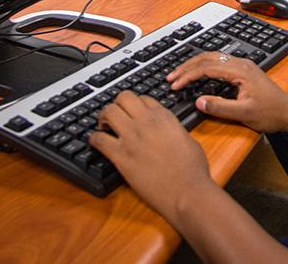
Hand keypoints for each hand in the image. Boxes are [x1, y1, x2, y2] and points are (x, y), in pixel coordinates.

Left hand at [90, 92, 212, 220]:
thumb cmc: (193, 169)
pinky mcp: (121, 156)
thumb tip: (167, 131)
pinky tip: (96, 143)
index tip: (132, 113)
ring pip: (109, 112)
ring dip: (104, 117)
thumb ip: (173, 129)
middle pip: (123, 97)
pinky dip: (94, 139)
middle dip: (117, 104)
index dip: (136, 105)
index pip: (143, 98)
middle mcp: (146, 122)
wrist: (187, 191)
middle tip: (114, 115)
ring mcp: (132, 137)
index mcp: (164, 117)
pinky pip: (99, 139)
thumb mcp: (187, 138)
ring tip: (104, 126)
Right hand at [167, 52, 287, 133]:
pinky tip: (197, 74)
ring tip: (179, 75)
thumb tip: (199, 101)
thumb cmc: (270, 113)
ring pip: (213, 58)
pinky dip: (204, 66)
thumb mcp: (244, 114)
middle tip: (171, 77)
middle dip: (187, 66)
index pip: (207, 67)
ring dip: (194, 65)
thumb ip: (220, 107)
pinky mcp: (243, 70)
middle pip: (208, 57)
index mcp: (240, 71)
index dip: (188, 75)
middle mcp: (241, 64)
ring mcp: (243, 65)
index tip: (175, 85)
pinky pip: (219, 62)